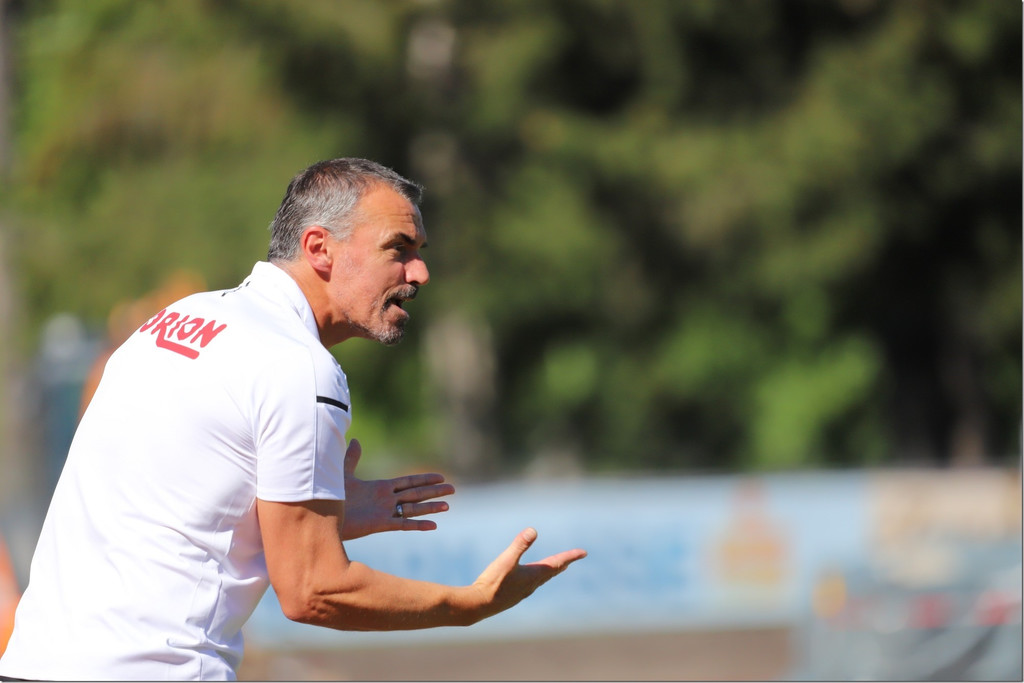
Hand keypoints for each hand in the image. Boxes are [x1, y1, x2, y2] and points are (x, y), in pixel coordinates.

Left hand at [340, 438, 455, 540]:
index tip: (440, 477)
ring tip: (448, 505)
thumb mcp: (342, 474)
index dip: (424, 478)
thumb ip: (351, 458)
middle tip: (453, 489)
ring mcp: (384, 512)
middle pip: (415, 493)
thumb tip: (355, 439)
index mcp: (380, 488)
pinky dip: (418, 524)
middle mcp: (386, 500)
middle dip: (434, 491)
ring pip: (413, 508)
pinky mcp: (379, 524)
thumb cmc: (329, 498)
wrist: (320, 518)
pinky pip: (403, 524)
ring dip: (430, 506)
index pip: (408, 481)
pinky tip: (433, 525)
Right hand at [468, 528, 586, 621]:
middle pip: (552, 572)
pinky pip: (530, 584)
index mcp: (534, 575)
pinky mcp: (513, 596)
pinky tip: (529, 580)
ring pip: (541, 579)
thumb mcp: (506, 560)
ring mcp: (522, 591)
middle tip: (572, 559)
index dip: (570, 556)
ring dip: (550, 572)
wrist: (478, 605)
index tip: (583, 552)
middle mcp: (531, 584)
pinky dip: (537, 578)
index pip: (557, 563)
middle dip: (562, 564)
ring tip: (556, 568)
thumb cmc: (493, 583)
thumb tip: (533, 530)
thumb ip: (519, 545)